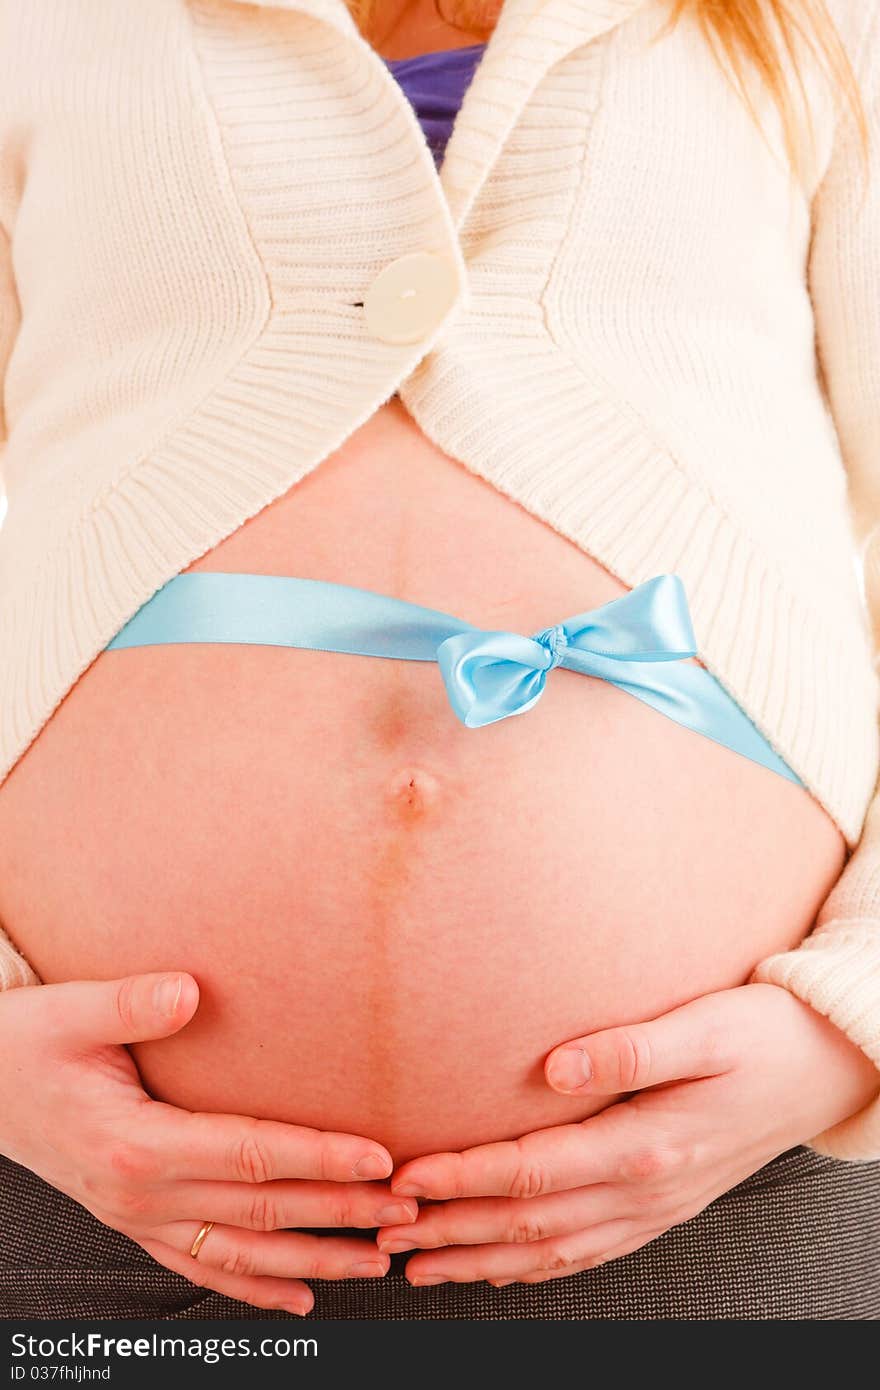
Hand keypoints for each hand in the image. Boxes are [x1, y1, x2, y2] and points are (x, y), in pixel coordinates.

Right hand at [0, 973, 416, 1313]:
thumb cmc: (25, 1045)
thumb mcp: (69, 1013)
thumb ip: (132, 1002)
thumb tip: (190, 992)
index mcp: (137, 1142)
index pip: (251, 1154)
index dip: (320, 1158)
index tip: (378, 1159)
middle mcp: (142, 1193)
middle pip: (261, 1209)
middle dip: (338, 1213)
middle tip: (404, 1211)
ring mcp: (137, 1215)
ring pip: (240, 1251)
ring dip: (311, 1260)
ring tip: (373, 1261)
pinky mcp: (134, 1219)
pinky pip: (201, 1265)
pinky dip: (253, 1286)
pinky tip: (298, 1299)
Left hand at [377, 983, 879, 1286]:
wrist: (824, 1069)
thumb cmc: (764, 1037)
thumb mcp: (704, 1028)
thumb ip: (629, 1048)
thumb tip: (555, 1065)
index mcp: (647, 1145)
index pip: (533, 1169)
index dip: (464, 1177)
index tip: (408, 1177)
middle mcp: (646, 1190)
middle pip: (529, 1221)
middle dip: (452, 1230)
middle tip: (385, 1233)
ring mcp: (654, 1207)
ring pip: (551, 1248)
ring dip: (480, 1258)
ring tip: (420, 1263)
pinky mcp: (661, 1207)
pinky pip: (586, 1252)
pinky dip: (535, 1266)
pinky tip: (502, 1269)